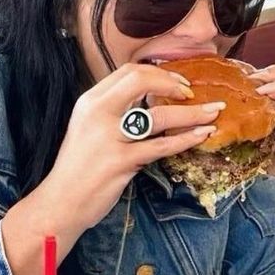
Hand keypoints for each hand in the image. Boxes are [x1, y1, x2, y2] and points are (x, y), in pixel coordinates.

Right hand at [1, 63, 220, 274]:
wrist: (61, 202)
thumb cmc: (78, 168)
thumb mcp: (88, 129)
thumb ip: (113, 112)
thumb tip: (149, 101)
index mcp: (90, 102)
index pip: (128, 72)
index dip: (158, 73)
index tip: (177, 84)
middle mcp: (98, 113)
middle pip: (141, 80)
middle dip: (173, 83)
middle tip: (193, 94)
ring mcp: (110, 137)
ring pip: (159, 116)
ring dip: (192, 113)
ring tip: (214, 112)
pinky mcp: (121, 161)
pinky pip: (162, 146)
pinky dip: (186, 139)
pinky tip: (202, 135)